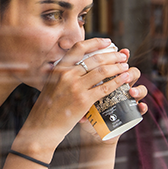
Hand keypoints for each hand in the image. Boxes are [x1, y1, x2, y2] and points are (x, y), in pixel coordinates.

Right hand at [18, 38, 134, 153]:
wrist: (41, 127)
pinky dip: (117, 82)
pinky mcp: (83, 101)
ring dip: (118, 67)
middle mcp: (67, 74)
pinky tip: (124, 79)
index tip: (108, 41)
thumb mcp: (51, 84)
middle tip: (122, 56)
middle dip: (113, 55)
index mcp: (59, 68)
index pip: (79, 48)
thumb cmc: (46, 108)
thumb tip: (78, 66)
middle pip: (96, 58)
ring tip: (126, 66)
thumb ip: (62, 74)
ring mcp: (76, 87)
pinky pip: (105, 88)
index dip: (96, 42)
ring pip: (103, 71)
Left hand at [78, 48, 147, 145]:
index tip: (124, 53)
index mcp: (112, 79)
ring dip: (138, 90)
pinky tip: (140, 107)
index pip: (120, 64)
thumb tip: (79, 66)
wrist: (90, 128)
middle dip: (131, 72)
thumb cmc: (83, 109)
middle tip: (126, 74)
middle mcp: (123, 86)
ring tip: (132, 93)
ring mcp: (128, 99)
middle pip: (133, 74)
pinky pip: (141, 108)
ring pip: (141, 90)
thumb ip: (84, 80)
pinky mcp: (131, 113)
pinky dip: (142, 107)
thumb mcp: (82, 93)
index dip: (123, 57)